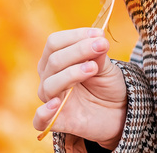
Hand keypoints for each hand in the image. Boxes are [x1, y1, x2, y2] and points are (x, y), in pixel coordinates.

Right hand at [34, 27, 126, 149]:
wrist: (117, 111)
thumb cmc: (106, 84)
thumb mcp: (106, 66)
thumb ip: (98, 54)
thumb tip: (97, 38)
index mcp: (55, 58)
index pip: (54, 42)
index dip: (75, 35)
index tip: (99, 35)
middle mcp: (49, 77)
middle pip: (54, 60)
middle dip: (78, 51)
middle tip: (101, 46)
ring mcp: (51, 99)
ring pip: (49, 84)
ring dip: (71, 73)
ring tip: (92, 68)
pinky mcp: (56, 122)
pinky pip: (39, 120)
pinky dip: (44, 112)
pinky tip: (56, 104)